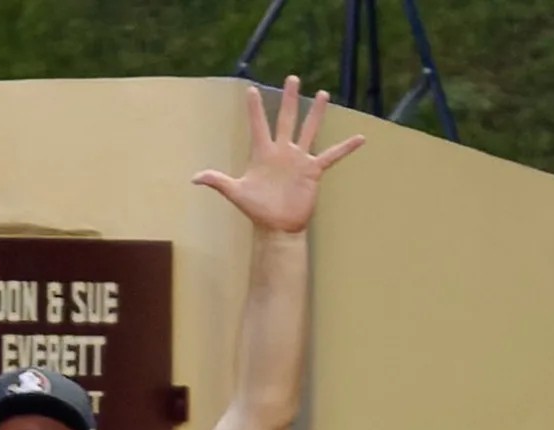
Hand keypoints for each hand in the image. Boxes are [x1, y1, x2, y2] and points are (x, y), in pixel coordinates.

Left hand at [193, 76, 365, 235]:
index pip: (258, 124)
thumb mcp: (236, 193)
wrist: (278, 227)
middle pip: (286, 118)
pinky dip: (346, 148)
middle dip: (289, 98)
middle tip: (292, 78)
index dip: (254, 108)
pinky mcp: (313, 171)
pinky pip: (332, 156)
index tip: (250, 90)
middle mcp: (282, 151)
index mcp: (262, 152)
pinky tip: (360, 138)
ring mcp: (299, 159)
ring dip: (316, 113)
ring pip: (309, 129)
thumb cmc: (257, 210)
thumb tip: (194, 178)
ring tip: (323, 94)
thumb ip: (218, 181)